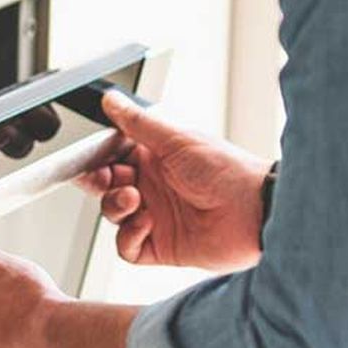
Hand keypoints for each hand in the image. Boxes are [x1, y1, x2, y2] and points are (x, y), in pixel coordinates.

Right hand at [79, 91, 268, 269]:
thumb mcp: (176, 138)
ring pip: (113, 214)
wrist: (256, 212)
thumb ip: (137, 121)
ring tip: (134, 199)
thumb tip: (111, 101)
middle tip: (107, 178)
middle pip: (107, 186)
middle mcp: (154, 187)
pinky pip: (127, 247)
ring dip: (115, 205)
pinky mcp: (161, 246)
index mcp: (156, 158)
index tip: (91, 156)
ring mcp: (156, 217)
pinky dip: (129, 236)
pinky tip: (146, 223)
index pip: (113, 157)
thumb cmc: (227, 170)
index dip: (98, 158)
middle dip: (99, 182)